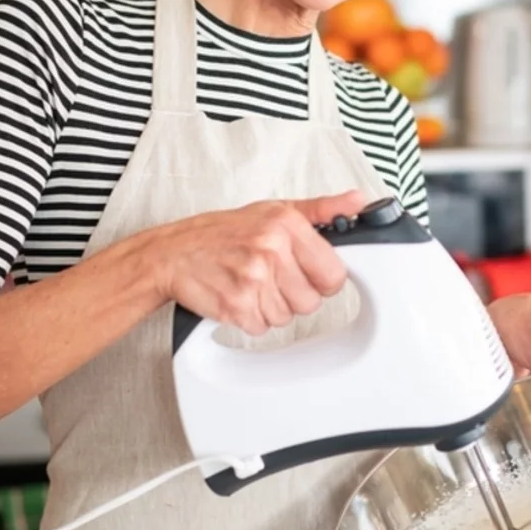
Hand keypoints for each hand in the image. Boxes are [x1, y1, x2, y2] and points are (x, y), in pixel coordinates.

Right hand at [147, 191, 370, 336]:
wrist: (171, 253)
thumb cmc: (222, 232)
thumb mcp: (273, 210)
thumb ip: (322, 209)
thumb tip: (359, 201)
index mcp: (286, 224)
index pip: (334, 274)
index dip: (322, 279)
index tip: (307, 273)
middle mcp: (270, 249)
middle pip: (311, 301)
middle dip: (293, 294)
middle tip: (269, 276)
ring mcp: (252, 279)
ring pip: (287, 317)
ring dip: (270, 307)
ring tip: (250, 284)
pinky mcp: (235, 306)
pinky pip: (262, 328)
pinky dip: (250, 319)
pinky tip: (237, 296)